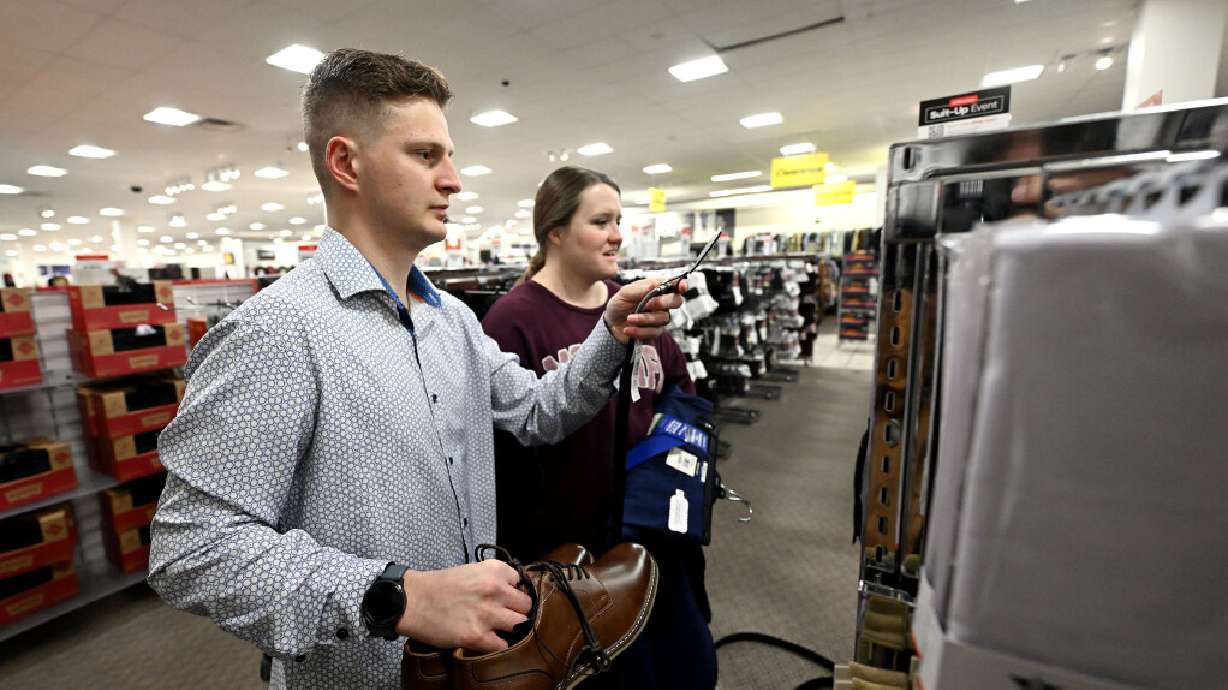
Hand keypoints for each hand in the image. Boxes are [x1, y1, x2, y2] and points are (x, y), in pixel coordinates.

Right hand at [396, 560, 532, 652]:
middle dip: (517, 610)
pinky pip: (502, 645)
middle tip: (504, 614)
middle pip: (526, 605)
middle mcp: (495, 590)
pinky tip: (487, 640)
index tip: (506, 597)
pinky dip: (497, 644)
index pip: (521, 582)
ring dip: (509, 628)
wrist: (413, 601)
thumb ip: (493, 579)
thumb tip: (514, 591)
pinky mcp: (477, 636)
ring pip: (519, 625)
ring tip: (497, 628)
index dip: (514, 590)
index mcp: (494, 570)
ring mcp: (487, 614)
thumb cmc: (440, 585)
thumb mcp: (471, 570)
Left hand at [604, 278, 686, 343]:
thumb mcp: (624, 293)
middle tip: (647, 304)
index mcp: (656, 288)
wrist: (611, 323)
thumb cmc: (619, 304)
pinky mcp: (655, 330)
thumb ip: (639, 289)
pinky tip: (628, 329)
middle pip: (676, 302)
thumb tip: (653, 285)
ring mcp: (660, 317)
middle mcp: (662, 302)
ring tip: (629, 318)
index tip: (682, 286)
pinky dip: (640, 331)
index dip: (681, 285)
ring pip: (664, 318)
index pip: (674, 285)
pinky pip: (655, 331)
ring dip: (645, 319)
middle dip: (662, 303)